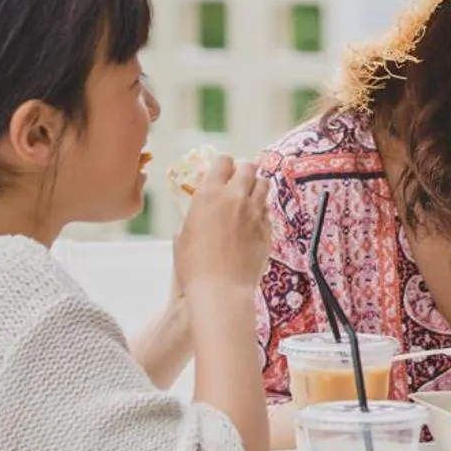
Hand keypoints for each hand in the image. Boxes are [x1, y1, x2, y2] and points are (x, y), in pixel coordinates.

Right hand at [173, 153, 271, 293]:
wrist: (221, 289)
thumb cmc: (194, 266)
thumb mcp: (183, 237)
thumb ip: (193, 219)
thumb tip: (197, 217)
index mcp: (209, 194)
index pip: (223, 161)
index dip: (223, 164)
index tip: (222, 170)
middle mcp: (235, 197)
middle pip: (249, 167)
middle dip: (244, 170)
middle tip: (239, 179)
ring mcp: (255, 212)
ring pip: (264, 184)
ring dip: (256, 187)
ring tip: (248, 197)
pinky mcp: (267, 228)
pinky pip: (267, 211)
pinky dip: (261, 212)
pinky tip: (252, 223)